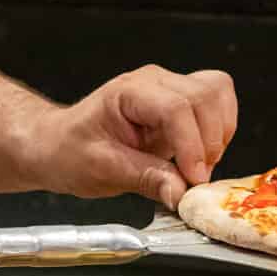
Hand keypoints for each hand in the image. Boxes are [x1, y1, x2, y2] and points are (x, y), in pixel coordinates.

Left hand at [34, 66, 237, 210]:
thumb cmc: (70, 150)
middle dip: (208, 141)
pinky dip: (218, 132)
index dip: (192, 145)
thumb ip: (144, 178)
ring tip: (197, 166)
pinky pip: (217, 105)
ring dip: (218, 134)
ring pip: (217, 93)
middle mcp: (154, 83)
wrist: (58, 144)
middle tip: (194, 178)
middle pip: (206, 95)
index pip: (176, 107)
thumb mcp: (101, 170)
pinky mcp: (181, 104)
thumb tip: (180, 192)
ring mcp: (170, 89)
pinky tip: (198, 156)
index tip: (194, 179)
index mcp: (129, 92)